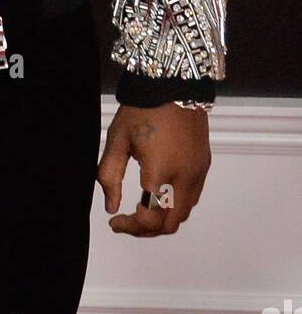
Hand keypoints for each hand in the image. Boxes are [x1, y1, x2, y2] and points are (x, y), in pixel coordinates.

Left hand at [96, 102, 211, 236]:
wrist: (173, 83)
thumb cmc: (142, 109)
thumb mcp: (117, 139)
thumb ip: (110, 176)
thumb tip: (111, 207)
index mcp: (160, 171)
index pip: (148, 218)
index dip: (129, 228)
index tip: (114, 222)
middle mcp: (184, 177)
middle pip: (169, 224)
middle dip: (146, 230)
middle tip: (127, 222)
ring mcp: (198, 172)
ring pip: (184, 214)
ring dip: (163, 220)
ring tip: (141, 211)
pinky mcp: (204, 165)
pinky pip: (192, 198)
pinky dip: (175, 206)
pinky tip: (159, 196)